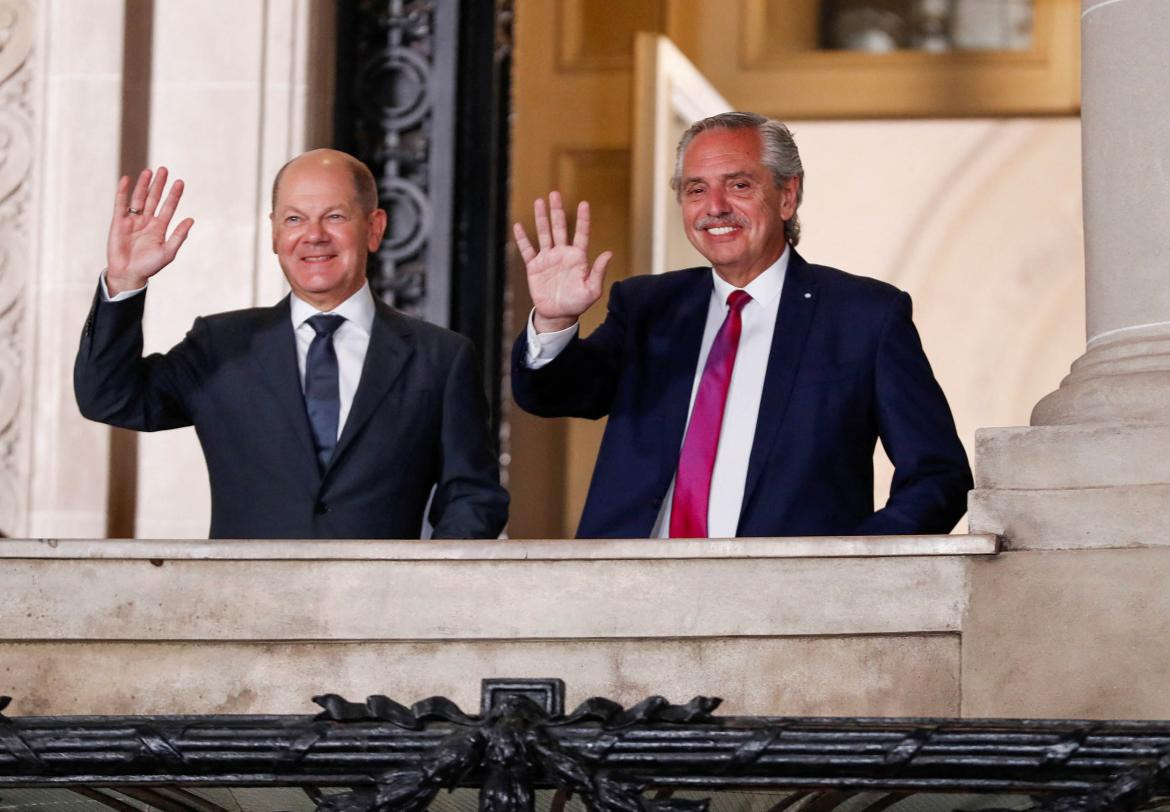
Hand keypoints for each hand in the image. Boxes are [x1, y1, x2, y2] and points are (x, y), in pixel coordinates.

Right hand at [106, 167, 194, 294]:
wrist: (129, 274)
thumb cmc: (149, 266)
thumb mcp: (168, 252)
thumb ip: (179, 235)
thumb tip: (191, 219)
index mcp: (160, 227)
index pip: (168, 207)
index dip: (174, 195)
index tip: (180, 182)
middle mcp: (147, 221)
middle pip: (154, 198)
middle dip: (159, 184)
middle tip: (164, 169)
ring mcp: (133, 220)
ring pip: (139, 198)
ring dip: (143, 185)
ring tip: (149, 171)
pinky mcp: (118, 221)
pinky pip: (121, 203)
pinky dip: (123, 192)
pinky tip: (127, 179)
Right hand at [513, 191, 611, 332]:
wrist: (558, 315)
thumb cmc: (577, 303)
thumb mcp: (592, 290)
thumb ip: (598, 272)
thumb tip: (608, 253)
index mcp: (578, 258)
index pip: (581, 234)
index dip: (583, 219)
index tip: (584, 203)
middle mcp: (562, 253)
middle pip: (559, 227)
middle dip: (557, 211)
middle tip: (555, 194)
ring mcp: (548, 258)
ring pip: (543, 233)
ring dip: (541, 218)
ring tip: (539, 201)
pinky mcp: (534, 266)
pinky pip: (527, 250)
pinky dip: (522, 239)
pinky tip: (519, 226)